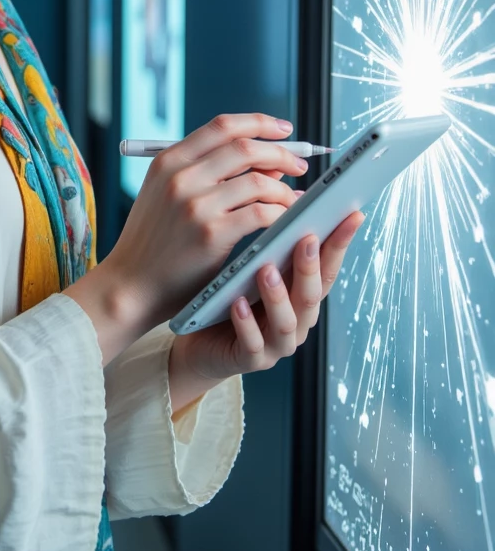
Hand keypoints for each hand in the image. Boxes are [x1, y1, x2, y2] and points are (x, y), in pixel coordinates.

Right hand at [105, 113, 310, 333]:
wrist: (130, 285)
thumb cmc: (153, 244)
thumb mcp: (168, 197)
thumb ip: (210, 174)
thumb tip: (268, 160)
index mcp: (168, 161)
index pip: (222, 126)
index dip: (259, 122)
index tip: (284, 130)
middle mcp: (180, 177)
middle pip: (246, 148)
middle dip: (282, 153)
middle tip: (299, 166)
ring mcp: (195, 205)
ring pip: (259, 181)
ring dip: (285, 189)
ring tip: (293, 201)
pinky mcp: (211, 234)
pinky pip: (261, 213)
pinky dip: (281, 213)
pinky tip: (285, 219)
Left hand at [167, 211, 365, 409]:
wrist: (199, 340)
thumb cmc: (228, 297)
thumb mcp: (252, 264)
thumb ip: (273, 238)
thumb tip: (290, 190)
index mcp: (302, 294)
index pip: (328, 266)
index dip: (341, 242)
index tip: (352, 214)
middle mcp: (297, 320)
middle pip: (312, 294)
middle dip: (310, 266)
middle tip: (306, 238)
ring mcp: (276, 344)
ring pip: (286, 322)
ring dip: (278, 296)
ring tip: (266, 270)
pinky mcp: (250, 360)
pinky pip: (251, 344)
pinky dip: (247, 324)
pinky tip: (237, 303)